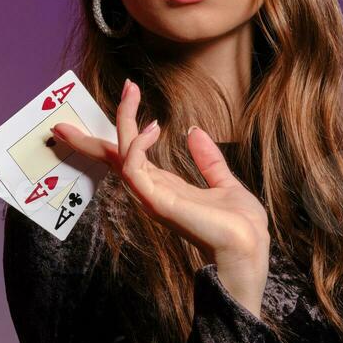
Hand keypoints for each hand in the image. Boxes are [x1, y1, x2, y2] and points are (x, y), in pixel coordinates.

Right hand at [51, 79, 269, 313]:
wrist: (248, 249)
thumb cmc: (240, 227)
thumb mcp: (224, 183)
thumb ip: (207, 160)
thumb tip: (194, 132)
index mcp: (165, 187)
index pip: (130, 157)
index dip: (121, 130)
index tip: (124, 96)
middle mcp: (152, 192)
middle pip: (114, 157)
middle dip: (93, 132)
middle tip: (95, 99)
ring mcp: (152, 198)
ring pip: (122, 155)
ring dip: (123, 121)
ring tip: (130, 93)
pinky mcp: (157, 202)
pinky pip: (134, 168)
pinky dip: (137, 145)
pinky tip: (152, 127)